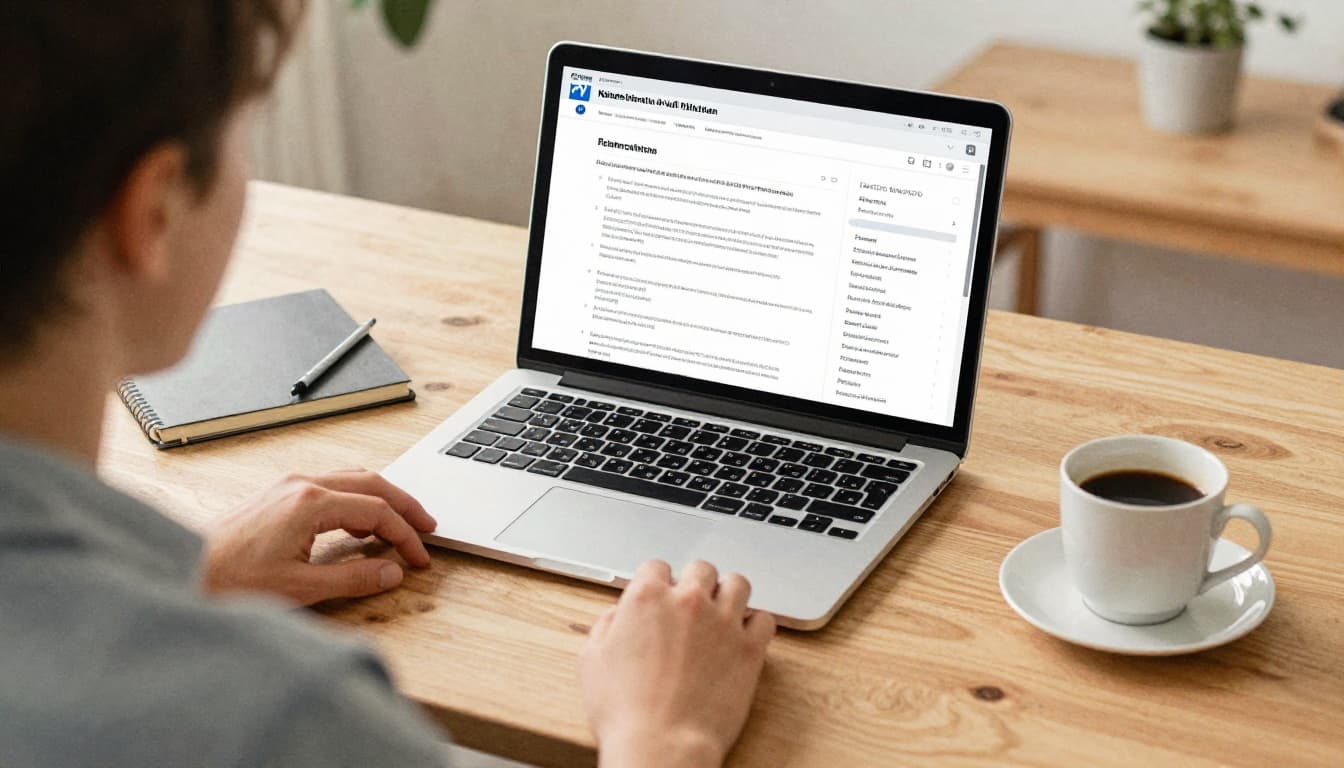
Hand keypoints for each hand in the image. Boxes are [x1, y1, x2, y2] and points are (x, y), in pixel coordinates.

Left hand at [201, 470, 436, 605]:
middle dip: (404, 506)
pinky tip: (361, 523)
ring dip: (382, 499)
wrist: (182, 570)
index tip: (419, 558)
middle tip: (427, 528)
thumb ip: (354, 578)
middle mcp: (302, 485)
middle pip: (372, 483)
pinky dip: (357, 500)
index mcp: (311, 503)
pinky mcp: (279, 494)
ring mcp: (289, 486)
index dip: (405, 535)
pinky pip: (332, 485)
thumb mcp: (300, 588)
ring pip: (353, 479)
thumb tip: (392, 572)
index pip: (377, 511)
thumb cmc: (231, 580)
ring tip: (401, 524)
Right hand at [579, 560, 775, 767]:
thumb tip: (619, 616)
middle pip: (701, 569)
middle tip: (691, 605)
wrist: (661, 745)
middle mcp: (688, 601)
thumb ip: (606, 626)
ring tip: (722, 612)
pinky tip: (744, 636)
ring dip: (729, 594)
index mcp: (647, 598)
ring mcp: (723, 622)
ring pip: (738, 584)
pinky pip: (765, 619)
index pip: (656, 567)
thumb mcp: (592, 661)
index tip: (659, 595)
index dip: (656, 582)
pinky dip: (756, 624)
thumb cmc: (624, 712)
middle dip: (695, 583)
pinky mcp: (749, 648)